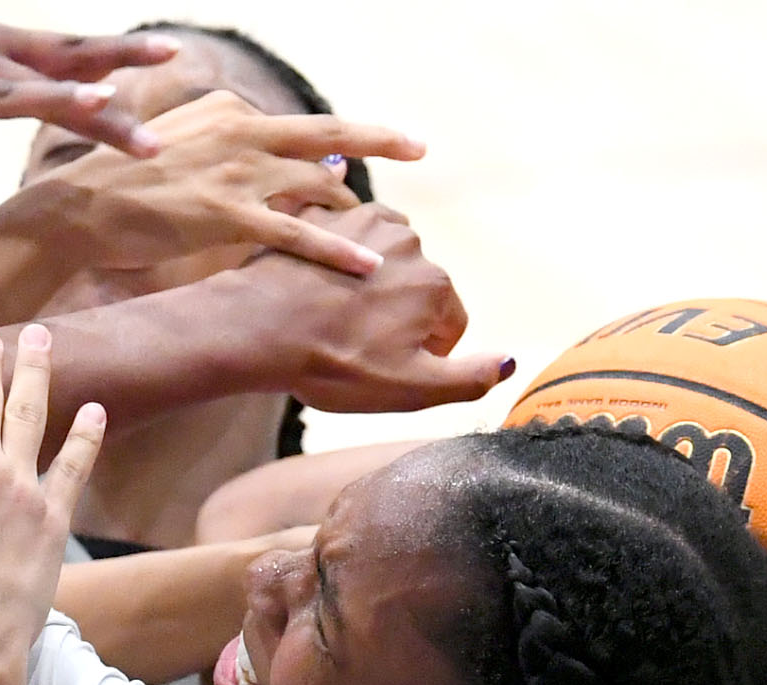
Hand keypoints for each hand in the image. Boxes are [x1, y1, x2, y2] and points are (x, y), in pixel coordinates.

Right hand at [0, 24, 181, 169]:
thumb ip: (38, 92)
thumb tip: (98, 104)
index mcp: (5, 50)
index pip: (74, 52)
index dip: (122, 52)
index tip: (174, 53)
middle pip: (58, 65)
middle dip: (113, 69)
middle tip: (167, 64)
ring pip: (9, 89)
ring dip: (54, 94)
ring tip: (97, 101)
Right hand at [39, 91, 424, 276]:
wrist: (83, 209)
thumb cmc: (125, 188)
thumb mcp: (181, 150)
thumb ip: (232, 152)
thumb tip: (276, 158)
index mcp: (230, 112)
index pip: (295, 129)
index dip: (330, 147)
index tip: (359, 157)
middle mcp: (241, 131)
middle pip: (325, 134)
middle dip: (378, 139)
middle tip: (419, 146)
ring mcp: (237, 171)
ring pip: (316, 187)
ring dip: (353, 213)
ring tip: (386, 237)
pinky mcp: (228, 213)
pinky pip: (296, 234)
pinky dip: (335, 250)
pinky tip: (366, 265)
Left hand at [216, 203, 510, 411]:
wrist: (258, 329)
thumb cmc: (333, 365)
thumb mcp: (409, 389)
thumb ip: (467, 378)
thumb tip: (508, 361)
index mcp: (435, 284)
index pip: (450, 324)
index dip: (425, 353)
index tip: (390, 366)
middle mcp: (409, 240)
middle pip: (417, 286)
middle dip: (396, 314)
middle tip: (355, 343)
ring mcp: (363, 220)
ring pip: (383, 256)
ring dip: (369, 280)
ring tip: (333, 312)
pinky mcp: (321, 213)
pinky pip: (342, 229)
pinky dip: (337, 250)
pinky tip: (317, 276)